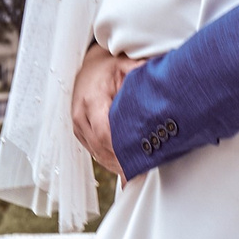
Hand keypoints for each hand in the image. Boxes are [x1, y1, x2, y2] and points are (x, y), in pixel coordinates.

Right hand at [71, 42, 131, 174]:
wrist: (89, 66)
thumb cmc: (110, 66)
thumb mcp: (126, 64)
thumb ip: (140, 73)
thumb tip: (160, 79)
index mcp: (92, 100)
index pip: (105, 134)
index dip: (121, 150)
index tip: (139, 160)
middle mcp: (81, 115)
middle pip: (101, 148)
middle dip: (121, 162)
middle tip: (143, 172)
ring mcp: (78, 125)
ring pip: (97, 153)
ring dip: (116, 165)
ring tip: (137, 173)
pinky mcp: (79, 131)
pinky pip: (94, 151)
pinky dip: (109, 159)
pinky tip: (125, 165)